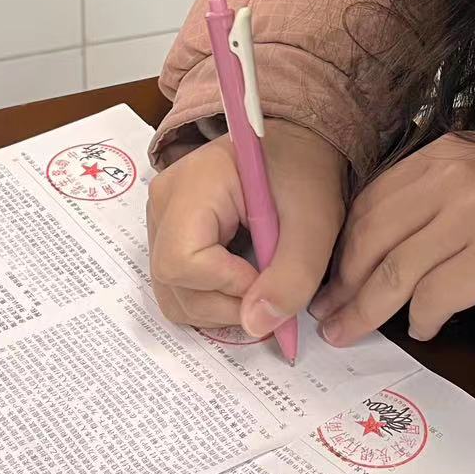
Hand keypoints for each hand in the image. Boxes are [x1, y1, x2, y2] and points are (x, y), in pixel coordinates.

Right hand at [147, 119, 348, 334]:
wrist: (295, 147)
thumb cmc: (304, 171)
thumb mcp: (314, 222)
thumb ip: (292, 276)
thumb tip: (256, 326)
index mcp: (193, 185)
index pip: (184, 260)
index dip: (228, 284)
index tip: (269, 276)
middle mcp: (163, 204)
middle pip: (172, 283)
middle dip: (226, 304)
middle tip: (270, 290)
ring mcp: (160, 223)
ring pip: (172, 295)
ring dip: (219, 308)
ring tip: (259, 286)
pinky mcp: (168, 239)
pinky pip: (178, 290)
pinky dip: (212, 301)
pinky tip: (244, 283)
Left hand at [310, 134, 474, 344]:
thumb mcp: (471, 172)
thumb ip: (421, 194)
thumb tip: (358, 249)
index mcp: (441, 155)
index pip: (372, 203)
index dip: (342, 247)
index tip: (326, 276)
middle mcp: (454, 180)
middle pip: (375, 239)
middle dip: (343, 284)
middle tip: (326, 314)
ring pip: (398, 273)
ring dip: (368, 310)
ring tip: (348, 331)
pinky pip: (439, 295)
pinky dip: (422, 318)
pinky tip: (420, 329)